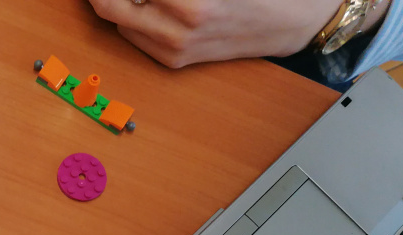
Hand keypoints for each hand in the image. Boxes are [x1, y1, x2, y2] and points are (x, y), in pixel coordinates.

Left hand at [87, 0, 353, 67]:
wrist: (293, 20)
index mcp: (193, 4)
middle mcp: (178, 31)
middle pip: (109, 5)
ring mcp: (173, 51)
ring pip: (116, 20)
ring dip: (115, 0)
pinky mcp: (173, 61)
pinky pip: (132, 34)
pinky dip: (129, 12)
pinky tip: (141, 2)